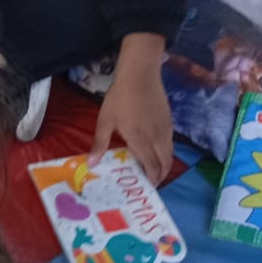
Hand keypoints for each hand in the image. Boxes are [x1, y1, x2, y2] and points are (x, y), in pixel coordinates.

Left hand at [88, 36, 172, 183]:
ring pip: (170, 154)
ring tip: (153, 171)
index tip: (146, 187)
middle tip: (150, 183)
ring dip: (164, 165)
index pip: (151, 166)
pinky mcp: (169, 122)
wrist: (140, 75)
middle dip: (160, 176)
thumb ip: (99, 144)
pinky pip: (171, 144)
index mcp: (141, 140)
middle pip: (165, 164)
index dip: (151, 179)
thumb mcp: (105, 121)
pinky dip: (166, 153)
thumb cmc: (119, 98)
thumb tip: (91, 164)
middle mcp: (157, 138)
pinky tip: (156, 152)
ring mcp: (166, 129)